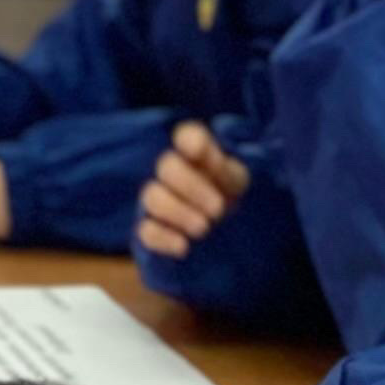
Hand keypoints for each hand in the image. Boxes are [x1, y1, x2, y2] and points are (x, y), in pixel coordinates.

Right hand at [134, 123, 252, 261]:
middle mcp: (174, 174)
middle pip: (167, 166)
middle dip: (191, 186)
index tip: (197, 150)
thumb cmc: (230, 201)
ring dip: (178, 211)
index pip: (188, 136)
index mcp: (199, 156)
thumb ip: (227, 170)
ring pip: (152, 197)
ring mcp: (159, 200)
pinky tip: (183, 247)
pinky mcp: (151, 230)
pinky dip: (163, 237)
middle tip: (218, 209)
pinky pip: (145, 230)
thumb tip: (208, 159)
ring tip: (203, 228)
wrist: (226, 241)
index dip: (190, 140)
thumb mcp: (238, 184)